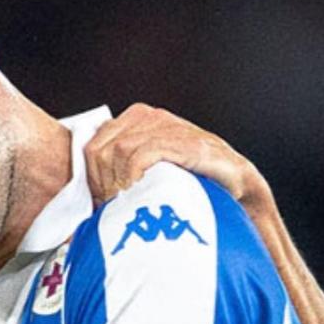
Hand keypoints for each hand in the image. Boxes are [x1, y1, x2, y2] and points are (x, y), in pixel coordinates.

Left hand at [84, 103, 271, 211]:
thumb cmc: (190, 178)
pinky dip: (132, 176)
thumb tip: (88, 195)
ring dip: (117, 182)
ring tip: (124, 203)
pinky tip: (137, 191)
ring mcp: (165, 125)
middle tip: (111, 207)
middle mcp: (147, 116)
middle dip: (101, 182)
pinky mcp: (181, 140)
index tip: (100, 202)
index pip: (92, 145)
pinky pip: (140, 154)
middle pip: (101, 150)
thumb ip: (119, 169)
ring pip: (117, 152)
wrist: (235, 183)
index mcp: (134, 120)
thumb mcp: (146, 170)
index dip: (91, 178)